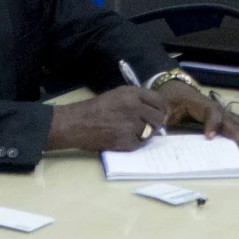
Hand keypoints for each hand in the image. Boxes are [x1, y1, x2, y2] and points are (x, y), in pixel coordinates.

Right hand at [45, 85, 168, 150]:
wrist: (76, 123)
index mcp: (132, 94)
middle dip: (155, 124)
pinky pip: (139, 144)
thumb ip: (137, 99)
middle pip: (159, 118)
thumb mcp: (116, 95)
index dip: (162, 109)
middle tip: (148, 126)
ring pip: (150, 133)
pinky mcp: (126, 141)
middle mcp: (134, 107)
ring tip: (128, 131)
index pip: (159, 101)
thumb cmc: (94, 109)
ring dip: (142, 134)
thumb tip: (157, 111)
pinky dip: (132, 143)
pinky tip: (121, 138)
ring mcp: (131, 125)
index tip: (160, 114)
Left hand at [159, 79, 238, 144]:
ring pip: (229, 117)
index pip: (208, 111)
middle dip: (233, 129)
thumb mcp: (162, 104)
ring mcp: (213, 107)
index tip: (209, 137)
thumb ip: (162, 115)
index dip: (210, 123)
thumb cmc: (168, 97)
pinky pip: (229, 119)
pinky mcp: (215, 112)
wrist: (172, 86)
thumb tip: (160, 127)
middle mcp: (208, 103)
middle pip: (223, 116)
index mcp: (194, 101)